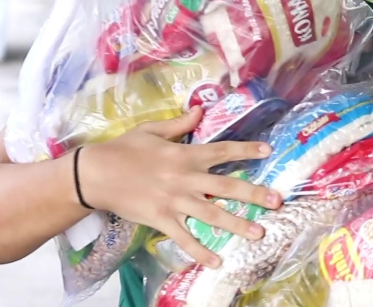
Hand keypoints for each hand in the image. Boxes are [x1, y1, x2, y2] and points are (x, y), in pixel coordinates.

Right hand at [79, 108, 280, 267]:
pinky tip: (216, 261)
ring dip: (236, 224)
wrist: (95, 173)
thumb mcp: (152, 130)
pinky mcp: (161, 219)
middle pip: (226, 186)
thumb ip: (179, 124)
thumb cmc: (123, 149)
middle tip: (277, 201)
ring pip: (211, 214)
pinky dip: (200, 251)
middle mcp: (185, 178)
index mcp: (184, 155)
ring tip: (259, 233)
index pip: (222, 151)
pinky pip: (184, 238)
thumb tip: (199, 110)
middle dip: (253, 194)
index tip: (268, 150)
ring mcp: (174, 201)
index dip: (246, 150)